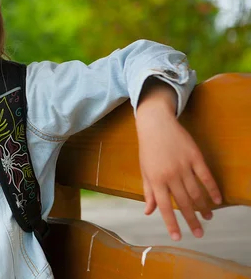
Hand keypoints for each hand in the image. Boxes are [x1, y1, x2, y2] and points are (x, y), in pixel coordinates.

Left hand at [136, 79, 221, 240]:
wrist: (155, 124)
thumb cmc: (148, 149)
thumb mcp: (144, 170)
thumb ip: (148, 192)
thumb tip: (149, 212)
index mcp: (155, 180)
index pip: (164, 206)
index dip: (171, 223)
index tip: (177, 237)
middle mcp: (170, 175)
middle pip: (184, 202)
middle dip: (191, 220)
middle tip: (199, 233)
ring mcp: (184, 166)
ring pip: (196, 192)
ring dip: (203, 207)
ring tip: (208, 217)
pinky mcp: (195, 157)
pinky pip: (206, 177)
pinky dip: (212, 189)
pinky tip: (217, 200)